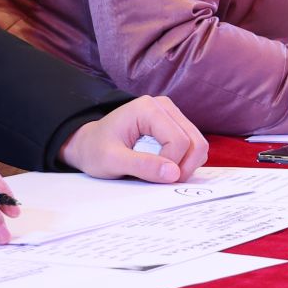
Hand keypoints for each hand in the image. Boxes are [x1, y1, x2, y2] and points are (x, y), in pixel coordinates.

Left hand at [61, 94, 207, 182]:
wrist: (89, 144)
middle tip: (163, 181)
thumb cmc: (96, 150)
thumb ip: (142, 166)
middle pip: (195, 141)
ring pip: (198, 144)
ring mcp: (172, 114)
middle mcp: (164, 106)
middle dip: (184, 167)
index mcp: (148, 109)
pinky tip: (167, 167)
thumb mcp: (112, 161)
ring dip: (187, 165)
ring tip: (163, 174)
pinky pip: (193, 146)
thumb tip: (174, 173)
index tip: (152, 177)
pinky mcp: (175, 124)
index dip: (171, 165)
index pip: (179, 140)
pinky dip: (186, 162)